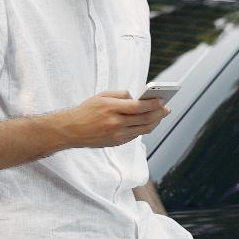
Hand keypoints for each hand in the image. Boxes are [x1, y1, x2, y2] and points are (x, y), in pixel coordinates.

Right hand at [56, 90, 170, 147]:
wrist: (71, 130)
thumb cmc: (86, 110)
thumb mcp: (102, 96)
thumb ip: (121, 95)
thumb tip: (137, 98)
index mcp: (111, 108)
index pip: (138, 107)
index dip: (152, 104)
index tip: (162, 100)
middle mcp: (115, 123)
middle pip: (144, 119)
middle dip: (159, 114)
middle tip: (167, 109)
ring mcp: (116, 135)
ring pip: (143, 129)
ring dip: (155, 122)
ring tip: (161, 116)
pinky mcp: (116, 142)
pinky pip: (135, 135)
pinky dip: (144, 128)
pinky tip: (148, 122)